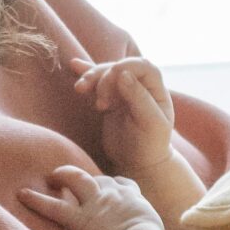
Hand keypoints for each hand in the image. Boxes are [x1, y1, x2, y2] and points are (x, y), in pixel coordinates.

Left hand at [19, 164, 164, 229]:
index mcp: (136, 200)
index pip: (123, 184)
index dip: (112, 185)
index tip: (107, 189)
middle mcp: (116, 196)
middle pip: (98, 179)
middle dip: (86, 178)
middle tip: (73, 179)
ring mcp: (97, 206)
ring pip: (75, 179)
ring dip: (62, 175)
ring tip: (51, 176)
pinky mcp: (81, 221)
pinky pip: (54, 207)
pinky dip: (36, 200)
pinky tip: (22, 194)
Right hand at [71, 54, 176, 182]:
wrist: (138, 164)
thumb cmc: (150, 145)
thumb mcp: (150, 123)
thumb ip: (139, 97)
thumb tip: (123, 73)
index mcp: (156, 89)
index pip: (142, 66)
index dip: (126, 66)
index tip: (113, 78)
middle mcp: (140, 85)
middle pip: (119, 67)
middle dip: (104, 76)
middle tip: (100, 102)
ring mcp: (123, 91)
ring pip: (105, 74)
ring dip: (91, 77)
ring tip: (80, 89)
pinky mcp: (108, 100)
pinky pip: (97, 84)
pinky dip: (86, 75)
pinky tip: (74, 65)